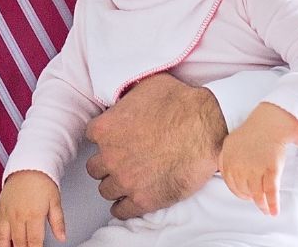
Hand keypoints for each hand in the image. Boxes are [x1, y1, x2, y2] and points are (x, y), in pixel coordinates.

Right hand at [0, 170, 64, 246]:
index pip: (33, 242)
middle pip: (18, 242)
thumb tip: (62, 237)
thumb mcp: (55, 201)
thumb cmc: (42, 181)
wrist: (27, 166)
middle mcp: (17, 215)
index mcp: (33, 215)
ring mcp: (6, 213)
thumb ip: (58, 222)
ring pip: (2, 238)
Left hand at [83, 74, 224, 219]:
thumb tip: (128, 98)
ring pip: (105, 190)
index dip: (106, 137)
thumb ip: (128, 97)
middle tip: (122, 161)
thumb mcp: (146, 86)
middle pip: (95, 167)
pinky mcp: (143, 200)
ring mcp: (126, 180)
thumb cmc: (180, 103)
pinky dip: (124, 207)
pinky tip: (130, 202)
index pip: (91, 136)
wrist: (206, 128)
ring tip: (127, 181)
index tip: (115, 139)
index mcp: (105, 128)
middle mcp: (110, 156)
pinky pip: (122, 211)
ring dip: (115, 185)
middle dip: (107, 164)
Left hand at [216, 118, 286, 216]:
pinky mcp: (271, 170)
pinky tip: (274, 212)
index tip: (244, 195)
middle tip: (255, 199)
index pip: (230, 183)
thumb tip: (223, 172)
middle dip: (249, 196)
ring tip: (265, 209)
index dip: (238, 191)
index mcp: (228, 159)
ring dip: (261, 205)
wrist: (271, 123)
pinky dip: (272, 204)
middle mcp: (239, 166)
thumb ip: (225, 158)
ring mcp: (255, 169)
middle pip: (243, 190)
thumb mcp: (231, 143)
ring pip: (256, 194)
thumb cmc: (252, 132)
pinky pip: (270, 192)